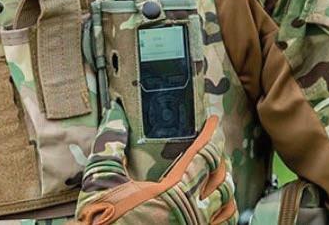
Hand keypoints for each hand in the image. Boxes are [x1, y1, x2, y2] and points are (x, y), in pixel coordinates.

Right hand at [75, 101, 237, 224]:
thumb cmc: (101, 220)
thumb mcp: (100, 181)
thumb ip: (109, 146)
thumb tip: (115, 114)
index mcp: (172, 193)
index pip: (204, 157)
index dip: (211, 136)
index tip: (213, 121)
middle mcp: (191, 214)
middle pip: (222, 180)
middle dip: (221, 159)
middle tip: (213, 144)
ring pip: (227, 206)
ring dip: (225, 186)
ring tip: (218, 173)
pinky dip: (223, 211)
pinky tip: (213, 204)